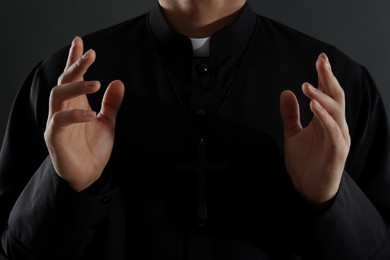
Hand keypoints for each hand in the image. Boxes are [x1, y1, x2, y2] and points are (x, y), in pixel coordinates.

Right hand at [44, 36, 124, 190]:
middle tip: (92, 53)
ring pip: (58, 95)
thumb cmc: (93, 148)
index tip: (80, 41)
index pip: (72, 77)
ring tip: (96, 83)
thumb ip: (111, 103)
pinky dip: (75, 115)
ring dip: (76, 86)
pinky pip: (60, 121)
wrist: (88, 175)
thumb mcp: (108, 122)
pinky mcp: (54, 137)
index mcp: (75, 104)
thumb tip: (119, 81)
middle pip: (64, 80)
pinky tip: (91, 113)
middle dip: (76, 65)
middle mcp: (63, 109)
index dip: (74, 59)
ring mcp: (56, 122)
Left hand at [280, 53, 349, 205]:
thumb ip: (290, 115)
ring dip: (322, 96)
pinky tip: (313, 105)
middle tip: (321, 60)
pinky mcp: (337, 150)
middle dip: (328, 77)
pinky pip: (332, 130)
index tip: (320, 59)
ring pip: (335, 111)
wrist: (308, 189)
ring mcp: (338, 137)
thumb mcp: (292, 134)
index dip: (324, 76)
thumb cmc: (305, 162)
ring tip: (308, 84)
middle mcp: (335, 125)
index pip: (327, 93)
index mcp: (325, 120)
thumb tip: (286, 92)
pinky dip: (324, 116)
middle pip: (336, 96)